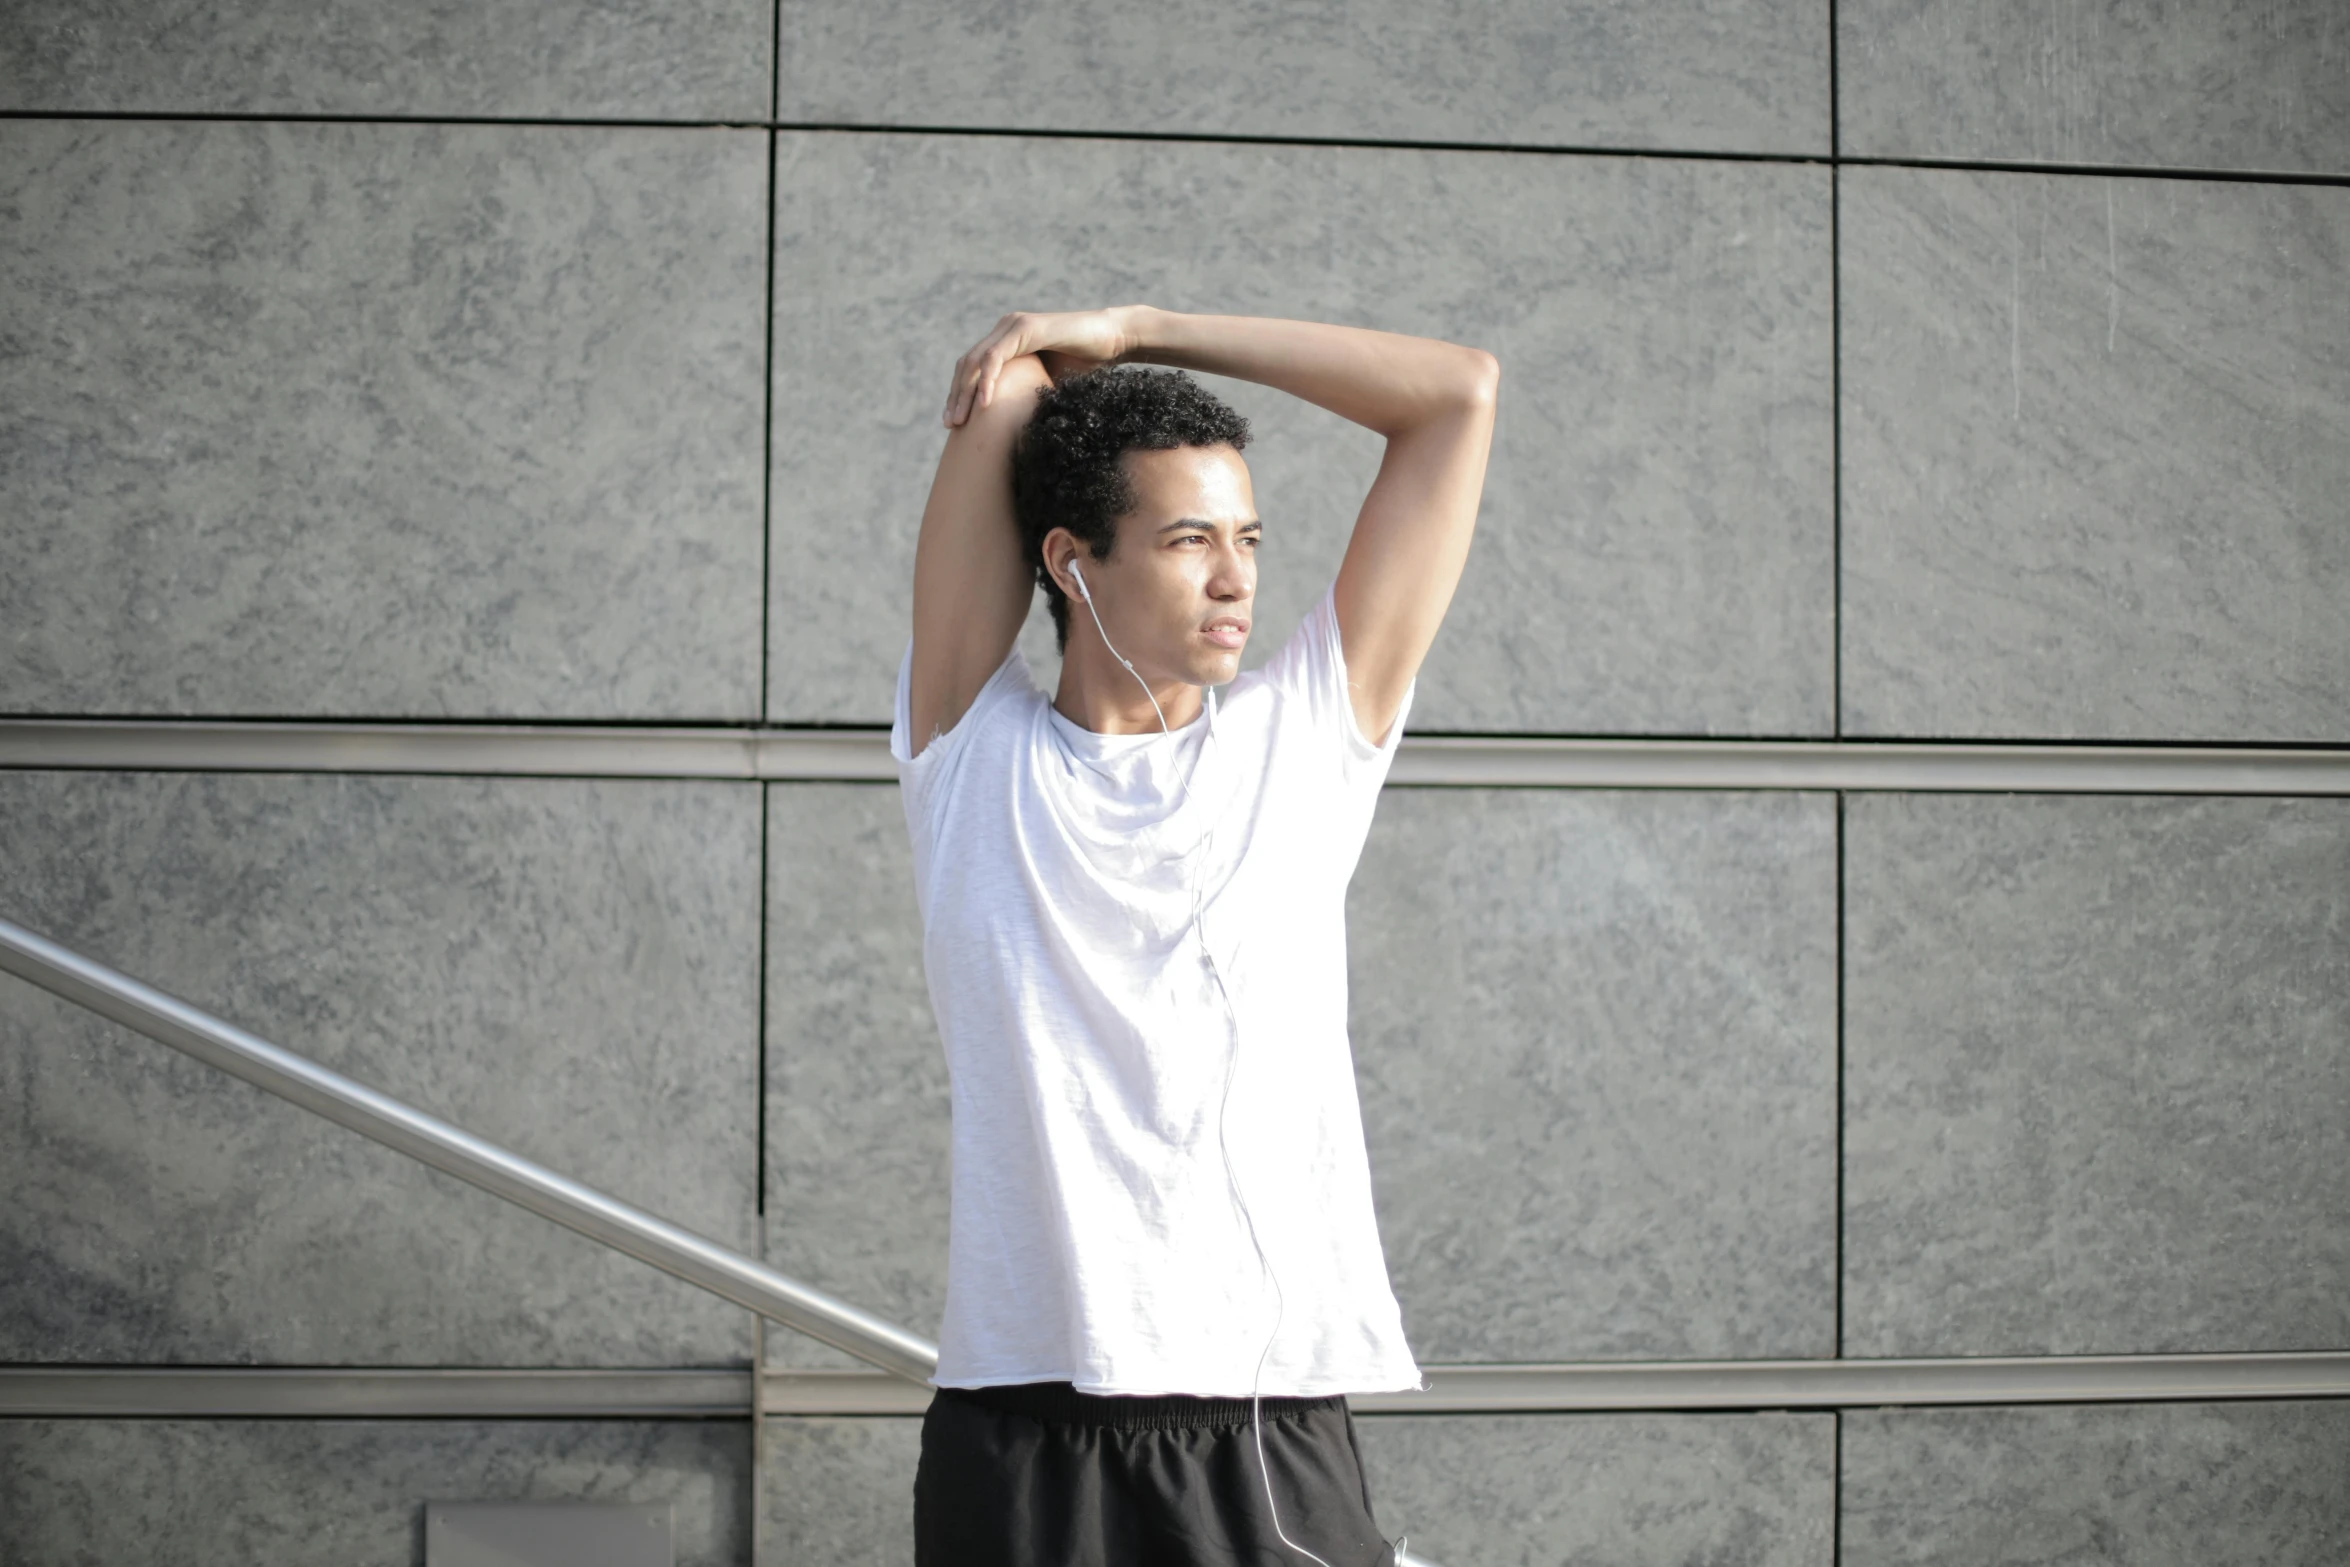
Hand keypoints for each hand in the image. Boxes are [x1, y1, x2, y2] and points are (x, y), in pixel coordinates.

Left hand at [943, 307, 1144, 426]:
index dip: (960, 394)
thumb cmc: (1088, 364)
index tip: (954, 424)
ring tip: (960, 420)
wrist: (1115, 340)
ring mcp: (1013, 327)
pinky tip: (984, 404)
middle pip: (967, 365)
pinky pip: (997, 356)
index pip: (973, 369)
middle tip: (949, 426)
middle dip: (955, 396)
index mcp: (1007, 342)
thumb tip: (1012, 433)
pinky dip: (988, 380)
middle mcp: (1005, 330)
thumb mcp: (1049, 385)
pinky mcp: (1026, 328)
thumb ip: (1027, 397)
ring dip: (965, 392)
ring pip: (977, 361)